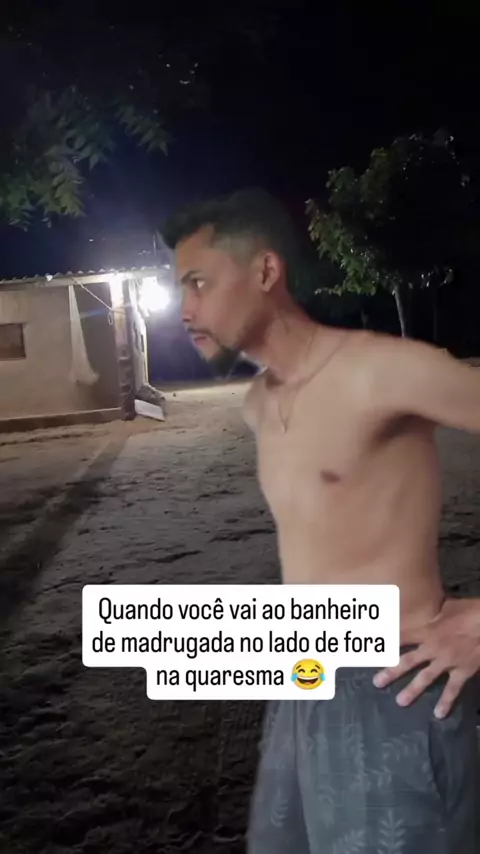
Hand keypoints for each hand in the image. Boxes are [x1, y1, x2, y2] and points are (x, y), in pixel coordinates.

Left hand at [373, 598, 479, 718]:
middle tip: (377, 682)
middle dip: (392, 672)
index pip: (402, 636)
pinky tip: (439, 714)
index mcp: (428, 630)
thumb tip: (429, 608)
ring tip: (400, 702)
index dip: (387, 642)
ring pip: (425, 678)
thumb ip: (436, 612)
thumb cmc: (469, 611)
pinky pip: (452, 689)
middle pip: (408, 661)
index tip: (374, 649)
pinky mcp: (461, 672)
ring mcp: (446, 662)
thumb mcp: (449, 607)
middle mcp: (432, 648)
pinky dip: (446, 702)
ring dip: (412, 690)